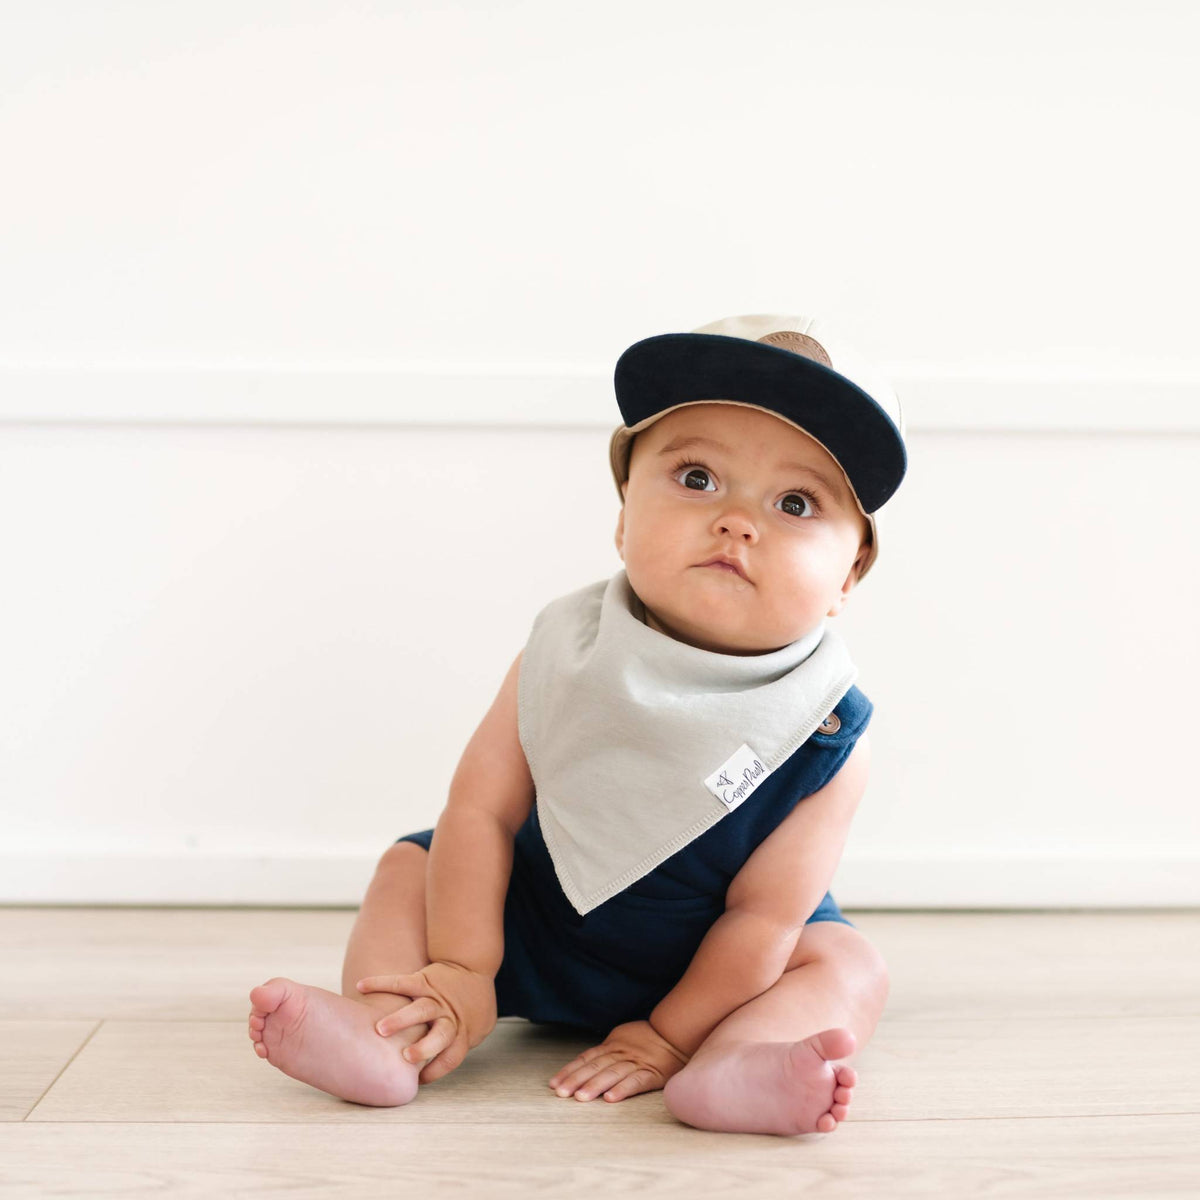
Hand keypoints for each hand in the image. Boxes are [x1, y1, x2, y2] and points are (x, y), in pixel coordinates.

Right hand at [356, 959, 496, 1083]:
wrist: (473, 964)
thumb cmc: (475, 1001)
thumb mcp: (481, 1025)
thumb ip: (467, 1042)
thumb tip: (442, 1065)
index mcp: (463, 1032)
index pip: (451, 1057)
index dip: (436, 1071)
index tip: (416, 1082)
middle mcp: (449, 1016)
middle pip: (440, 1035)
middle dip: (424, 1047)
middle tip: (406, 1056)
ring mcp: (435, 997)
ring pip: (420, 1009)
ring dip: (400, 1019)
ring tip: (380, 1029)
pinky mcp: (423, 979)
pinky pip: (400, 981)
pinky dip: (380, 983)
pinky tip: (361, 986)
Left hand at [548, 1019, 690, 1102]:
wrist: (676, 1034)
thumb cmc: (647, 1039)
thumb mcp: (623, 1038)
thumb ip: (606, 1051)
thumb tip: (586, 1063)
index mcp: (612, 1045)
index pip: (586, 1058)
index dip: (569, 1070)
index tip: (554, 1084)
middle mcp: (621, 1053)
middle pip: (594, 1066)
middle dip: (576, 1080)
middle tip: (561, 1093)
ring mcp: (636, 1063)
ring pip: (611, 1074)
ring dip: (594, 1086)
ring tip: (580, 1098)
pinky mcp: (652, 1074)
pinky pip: (635, 1081)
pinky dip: (622, 1089)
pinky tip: (610, 1099)